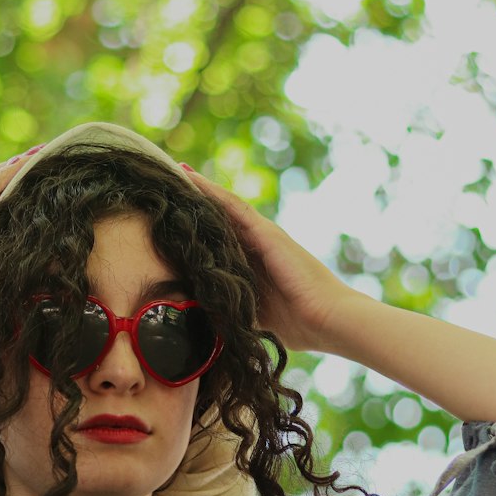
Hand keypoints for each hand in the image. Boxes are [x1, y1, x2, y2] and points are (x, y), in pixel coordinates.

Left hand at [182, 165, 353, 353]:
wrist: (327, 319)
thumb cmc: (298, 324)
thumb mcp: (253, 314)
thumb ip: (231, 307)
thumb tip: (204, 314)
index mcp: (255, 262)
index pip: (221, 239)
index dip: (200, 227)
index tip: (175, 217)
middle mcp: (258, 243)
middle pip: (221, 217)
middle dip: (197, 201)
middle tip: (169, 181)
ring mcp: (263, 235)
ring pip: (224, 206)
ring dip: (201, 189)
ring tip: (175, 171)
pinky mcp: (266, 233)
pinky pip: (233, 207)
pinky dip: (212, 192)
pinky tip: (191, 178)